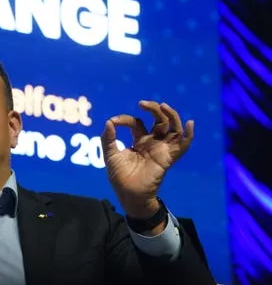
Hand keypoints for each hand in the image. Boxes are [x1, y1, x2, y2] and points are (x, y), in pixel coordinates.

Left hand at [100, 101, 193, 218]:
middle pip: (159, 120)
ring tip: (163, 106)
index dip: (124, 119)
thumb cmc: (119, 176)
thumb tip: (108, 122)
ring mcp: (161, 149)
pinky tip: (189, 124)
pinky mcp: (167, 157)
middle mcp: (152, 142)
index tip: (113, 122)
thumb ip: (108, 139)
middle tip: (142, 103)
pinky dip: (188, 135)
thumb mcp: (110, 155)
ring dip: (170, 115)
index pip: (136, 122)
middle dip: (153, 109)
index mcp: (139, 140)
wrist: (127, 194)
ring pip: (173, 128)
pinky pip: (183, 146)